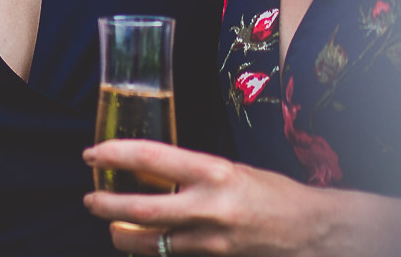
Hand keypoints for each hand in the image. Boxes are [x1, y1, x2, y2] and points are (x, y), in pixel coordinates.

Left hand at [82, 140, 331, 255]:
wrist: (311, 230)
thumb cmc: (273, 192)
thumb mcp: (230, 169)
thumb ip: (192, 172)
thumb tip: (152, 169)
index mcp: (212, 171)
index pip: (151, 157)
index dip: (115, 154)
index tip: (92, 153)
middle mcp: (208, 206)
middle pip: (141, 210)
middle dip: (106, 205)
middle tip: (89, 198)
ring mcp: (210, 240)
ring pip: (151, 243)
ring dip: (123, 236)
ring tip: (111, 226)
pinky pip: (173, 255)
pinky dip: (154, 249)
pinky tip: (145, 241)